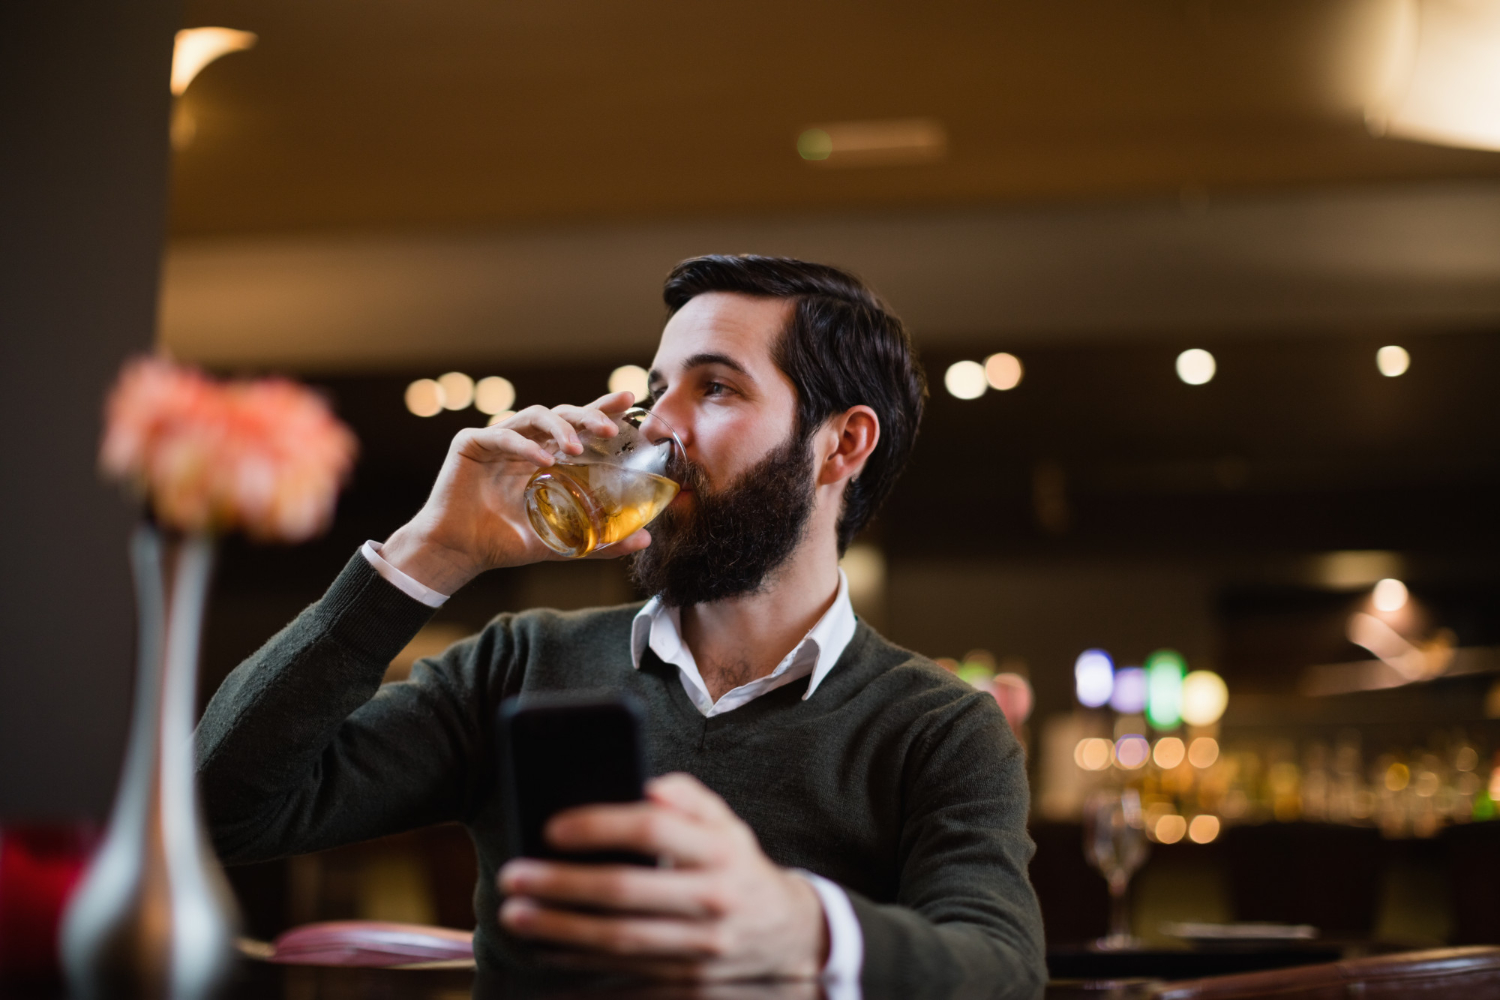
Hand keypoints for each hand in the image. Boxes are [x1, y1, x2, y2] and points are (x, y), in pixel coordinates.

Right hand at [378, 391, 651, 592]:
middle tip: (610, 428)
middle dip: (588, 414)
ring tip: (578, 448)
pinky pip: (504, 435)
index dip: (602, 408)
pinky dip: (526, 445)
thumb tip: (644, 540)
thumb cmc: (505, 544)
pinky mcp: (471, 442)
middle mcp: (524, 442)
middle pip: (562, 413)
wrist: (459, 554)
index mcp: (545, 457)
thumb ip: (601, 541)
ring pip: (535, 415)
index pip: (578, 426)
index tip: (632, 398)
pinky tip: (544, 459)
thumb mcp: (561, 542)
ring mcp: (498, 439)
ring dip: (561, 428)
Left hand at [497, 773, 829, 981]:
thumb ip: (690, 797)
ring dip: (560, 929)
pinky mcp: (690, 986)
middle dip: (563, 884)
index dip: (600, 825)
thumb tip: (648, 785)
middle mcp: (714, 900)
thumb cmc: (738, 867)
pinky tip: (545, 950)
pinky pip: (625, 978)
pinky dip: (579, 967)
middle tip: (514, 876)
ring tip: (516, 915)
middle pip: (626, 890)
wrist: (787, 935)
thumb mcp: (727, 824)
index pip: (654, 828)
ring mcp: (703, 950)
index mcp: (719, 851)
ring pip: (619, 940)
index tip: (552, 827)